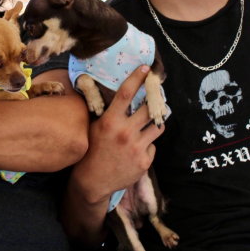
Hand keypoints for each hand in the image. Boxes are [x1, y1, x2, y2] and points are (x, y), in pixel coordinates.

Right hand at [71, 65, 163, 204]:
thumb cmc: (91, 151)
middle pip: (149, 108)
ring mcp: (136, 147)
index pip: (126, 93)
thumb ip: (107, 113)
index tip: (146, 68)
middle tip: (156, 97)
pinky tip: (137, 149)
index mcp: (110, 121)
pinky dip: (147, 145)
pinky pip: (153, 146)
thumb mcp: (94, 127)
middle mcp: (125, 132)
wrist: (92, 182)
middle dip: (154, 102)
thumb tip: (117, 95)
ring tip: (149, 123)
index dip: (137, 78)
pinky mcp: (144, 161)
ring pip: (157, 126)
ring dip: (155, 123)